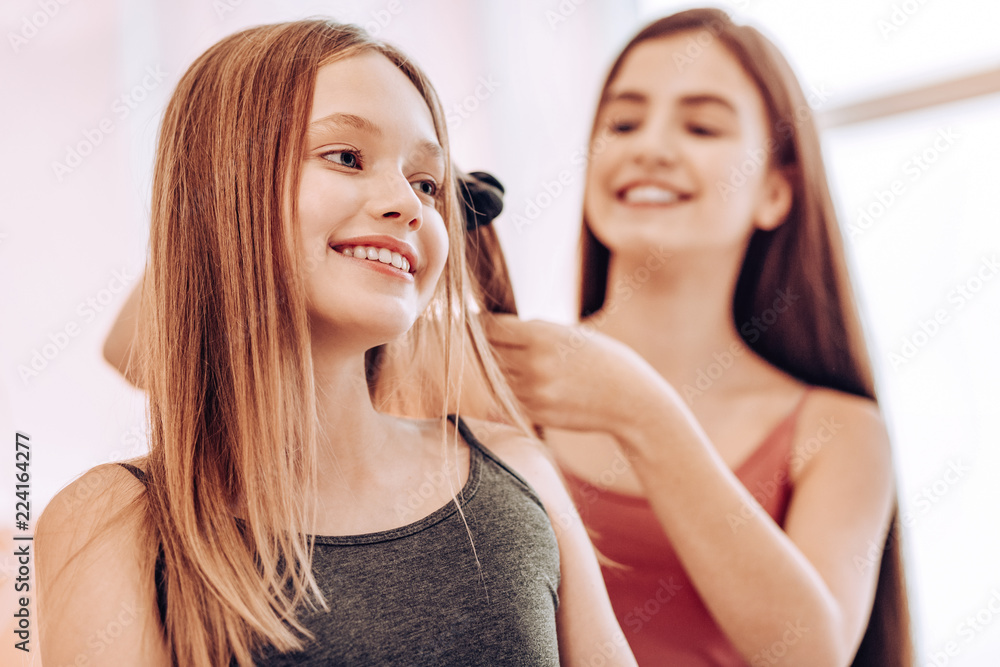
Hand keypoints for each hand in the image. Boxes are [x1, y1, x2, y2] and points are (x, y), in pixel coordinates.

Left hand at [483, 314, 660, 434]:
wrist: (630, 399)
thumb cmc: (601, 359)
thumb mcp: (568, 334)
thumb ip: (532, 332)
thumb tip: (495, 328)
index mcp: (541, 335)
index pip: (490, 328)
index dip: (479, 324)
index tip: (473, 322)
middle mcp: (533, 363)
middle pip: (487, 353)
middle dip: (483, 347)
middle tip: (477, 341)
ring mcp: (533, 391)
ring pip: (495, 378)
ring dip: (495, 370)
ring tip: (504, 361)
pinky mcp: (536, 412)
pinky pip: (509, 398)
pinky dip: (509, 390)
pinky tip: (521, 382)